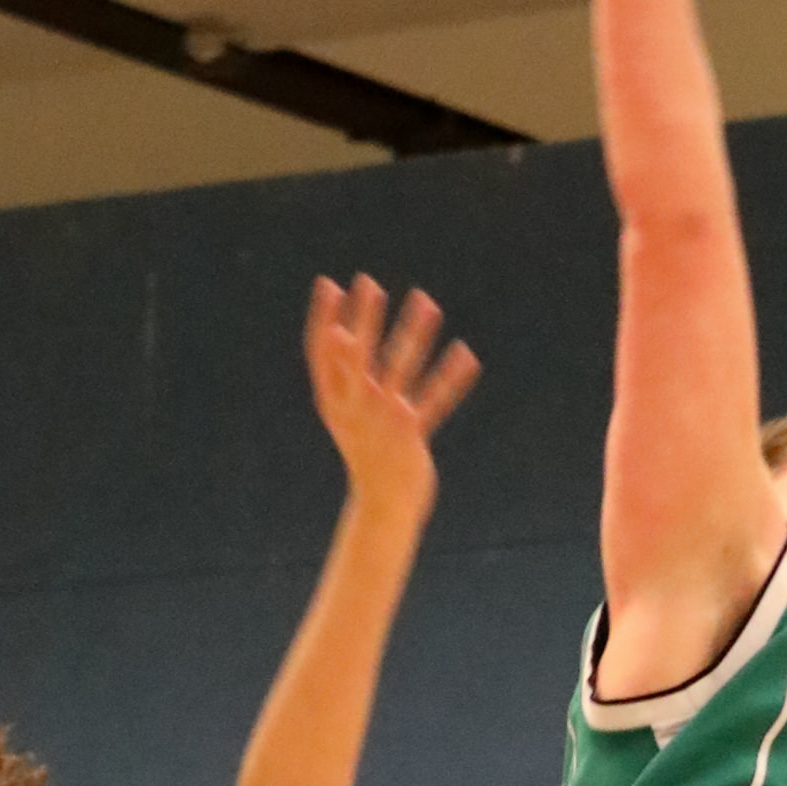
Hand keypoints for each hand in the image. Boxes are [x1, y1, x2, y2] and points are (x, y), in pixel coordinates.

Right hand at [304, 274, 474, 525]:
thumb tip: (339, 332)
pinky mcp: (411, 433)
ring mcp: (383, 419)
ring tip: (428, 302)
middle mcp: (354, 407)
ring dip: (414, 334)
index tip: (328, 284)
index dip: (322, 318)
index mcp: (333, 402)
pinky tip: (467, 354)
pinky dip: (451, 378)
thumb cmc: (365, 450)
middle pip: (356, 355)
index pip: (319, 353)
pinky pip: (434, 399)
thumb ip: (341, 375)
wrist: (381, 503)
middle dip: (363, 319)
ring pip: (400, 368)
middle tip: (370, 282)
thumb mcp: (344, 414)